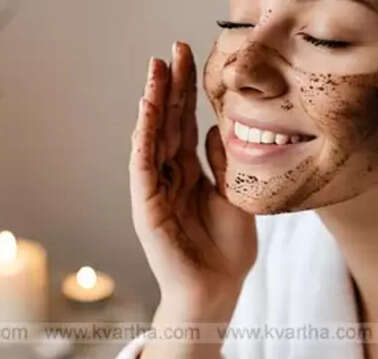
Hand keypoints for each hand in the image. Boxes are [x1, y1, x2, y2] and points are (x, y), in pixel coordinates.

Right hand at [130, 42, 256, 319]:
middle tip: (171, 51)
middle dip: (168, 87)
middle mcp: (169, 177)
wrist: (219, 288)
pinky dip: (143, 139)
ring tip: (155, 73)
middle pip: (167, 123)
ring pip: (151, 138)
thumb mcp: (235, 196)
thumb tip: (217, 128)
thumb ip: (224, 163)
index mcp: (190, 173)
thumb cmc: (227, 250)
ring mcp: (155, 190)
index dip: (186, 91)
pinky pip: (143, 166)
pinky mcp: (146, 207)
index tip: (189, 57)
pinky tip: (147, 114)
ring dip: (152, 105)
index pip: (184, 123)